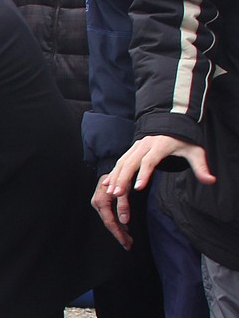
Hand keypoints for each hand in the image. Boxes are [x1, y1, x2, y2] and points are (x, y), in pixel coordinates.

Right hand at [94, 135, 214, 249]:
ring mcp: (136, 147)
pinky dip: (112, 173)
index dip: (144, 174)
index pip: (150, 161)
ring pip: (122, 162)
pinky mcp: (131, 150)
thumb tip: (210, 181)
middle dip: (123, 179)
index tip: (138, 188)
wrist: (171, 123)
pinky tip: (107, 184)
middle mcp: (145, 145)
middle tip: (118, 194)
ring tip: (111, 192)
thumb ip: (201, 167)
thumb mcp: (195, 151)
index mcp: (160, 145)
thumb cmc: (182, 139)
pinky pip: (119, 162)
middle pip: (130, 162)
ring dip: (115, 177)